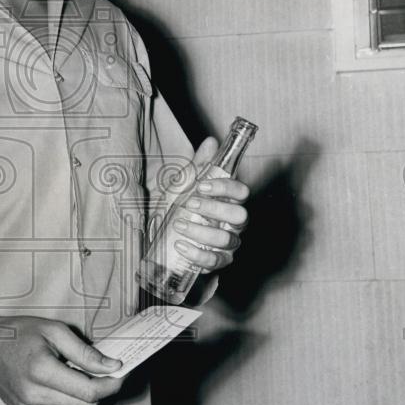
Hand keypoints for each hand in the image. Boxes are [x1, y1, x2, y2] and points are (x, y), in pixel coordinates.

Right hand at [0, 315, 123, 404]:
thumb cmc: (19, 334)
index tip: (121, 372)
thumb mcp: (54, 330)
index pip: (89, 391)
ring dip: (87, 400)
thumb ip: (85, 352)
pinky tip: (68, 388)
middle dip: (101, 389)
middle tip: (102, 370)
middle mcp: (34, 395)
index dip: (111, 384)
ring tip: (82, 377)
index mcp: (41, 370)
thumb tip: (112, 367)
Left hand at [163, 137, 249, 273]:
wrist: (162, 238)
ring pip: (227, 240)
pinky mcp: (219, 262)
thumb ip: (199, 165)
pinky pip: (215, 261)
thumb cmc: (178, 208)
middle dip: (214, 209)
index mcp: (228, 201)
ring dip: (201, 232)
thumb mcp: (183, 185)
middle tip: (189, 204)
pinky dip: (197, 254)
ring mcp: (229, 244)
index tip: (201, 185)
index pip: (241, 192)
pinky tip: (180, 245)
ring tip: (178, 225)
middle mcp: (234, 223)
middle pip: (240, 215)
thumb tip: (212, 142)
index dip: (226, 188)